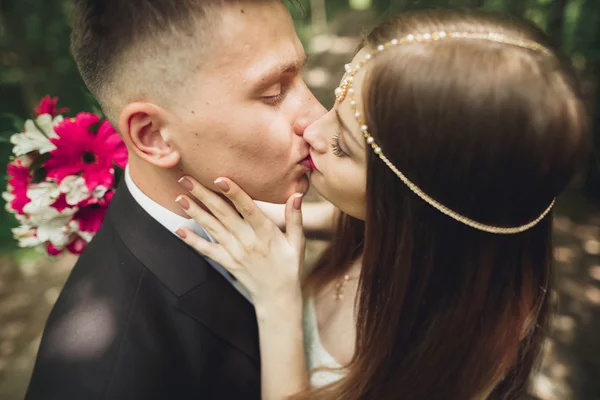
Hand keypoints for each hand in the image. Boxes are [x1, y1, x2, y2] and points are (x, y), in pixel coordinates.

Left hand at [175, 176, 304, 313]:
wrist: (278, 297)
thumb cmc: (290, 266)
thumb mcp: (297, 242)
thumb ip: (295, 217)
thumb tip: (297, 195)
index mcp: (266, 233)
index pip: (248, 209)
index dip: (234, 193)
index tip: (220, 179)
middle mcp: (247, 241)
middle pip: (223, 214)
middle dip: (203, 195)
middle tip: (187, 179)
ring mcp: (234, 252)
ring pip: (212, 228)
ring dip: (195, 212)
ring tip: (179, 197)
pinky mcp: (227, 262)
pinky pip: (207, 250)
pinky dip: (192, 240)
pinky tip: (179, 229)